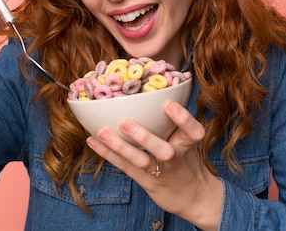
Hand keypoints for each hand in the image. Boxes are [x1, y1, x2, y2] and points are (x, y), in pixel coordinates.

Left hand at [86, 101, 222, 230]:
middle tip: (125, 122)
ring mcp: (160, 172)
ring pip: (140, 161)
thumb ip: (175, 121)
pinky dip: (108, 154)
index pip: (193, 131)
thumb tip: (158, 88)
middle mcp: (175, 158)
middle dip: (144, 137)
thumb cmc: (186, 159)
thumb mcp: (187, 140)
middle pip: (163, 150)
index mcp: (188, 144)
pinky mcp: (146, 181)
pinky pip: (125, 167)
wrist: (193, 197)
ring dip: (120, 147)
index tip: (168, 103)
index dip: (182, 118)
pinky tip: (92, 141)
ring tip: (102, 132)